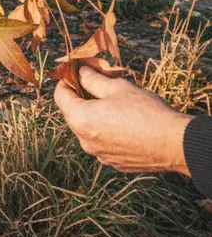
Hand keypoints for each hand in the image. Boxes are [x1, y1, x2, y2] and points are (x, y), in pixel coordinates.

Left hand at [54, 68, 191, 174]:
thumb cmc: (146, 112)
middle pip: (73, 114)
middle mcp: (85, 141)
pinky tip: (124, 124)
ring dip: (94, 116)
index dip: (66, 82)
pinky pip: (102, 143)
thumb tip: (80, 73)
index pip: (60, 97)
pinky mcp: (114, 163)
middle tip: (94, 86)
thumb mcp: (117, 87)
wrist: (175, 144)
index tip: (73, 74)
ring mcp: (99, 154)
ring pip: (88, 130)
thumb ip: (92, 79)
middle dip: (80, 99)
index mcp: (81, 120)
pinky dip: (107, 132)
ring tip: (113, 106)